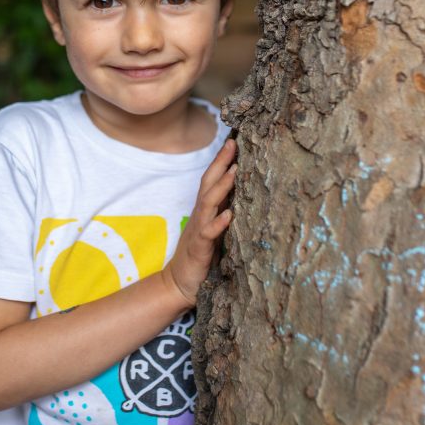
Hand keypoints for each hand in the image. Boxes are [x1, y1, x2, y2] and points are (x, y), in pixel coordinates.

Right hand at [163, 138, 236, 306]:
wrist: (179, 282)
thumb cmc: (201, 255)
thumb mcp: (215, 229)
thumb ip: (224, 211)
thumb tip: (245, 194)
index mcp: (205, 210)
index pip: (212, 180)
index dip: (221, 161)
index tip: (234, 141)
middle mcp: (200, 215)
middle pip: (208, 183)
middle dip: (221, 162)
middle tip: (233, 144)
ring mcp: (199, 229)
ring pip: (208, 202)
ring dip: (222, 186)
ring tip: (235, 171)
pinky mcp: (199, 247)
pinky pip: (209, 233)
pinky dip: (218, 222)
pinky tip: (229, 215)